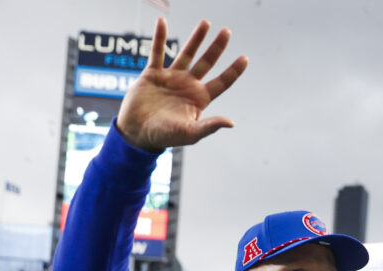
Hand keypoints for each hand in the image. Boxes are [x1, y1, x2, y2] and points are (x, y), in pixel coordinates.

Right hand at [117, 18, 248, 152]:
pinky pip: (157, 52)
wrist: (137, 133)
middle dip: (217, 47)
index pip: (222, 82)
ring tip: (206, 23)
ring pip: (186, 53)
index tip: (245, 58)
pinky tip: (162, 22)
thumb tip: (231, 123)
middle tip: (227, 31)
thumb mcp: (189, 133)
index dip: (233, 71)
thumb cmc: (164, 137)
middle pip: (207, 62)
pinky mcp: (153, 74)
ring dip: (196, 38)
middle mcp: (188, 85)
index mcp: (200, 99)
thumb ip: (209, 126)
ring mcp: (171, 77)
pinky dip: (159, 37)